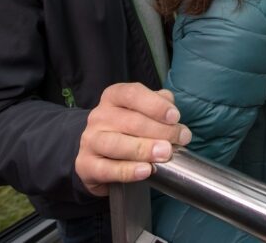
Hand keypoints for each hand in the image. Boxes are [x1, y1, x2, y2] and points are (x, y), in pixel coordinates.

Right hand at [76, 83, 191, 195]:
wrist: (98, 157)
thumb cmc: (126, 131)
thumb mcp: (141, 112)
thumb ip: (158, 105)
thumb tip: (171, 108)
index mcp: (113, 97)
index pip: (132, 94)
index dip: (155, 105)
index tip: (175, 116)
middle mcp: (99, 116)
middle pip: (130, 121)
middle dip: (160, 130)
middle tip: (180, 139)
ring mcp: (90, 140)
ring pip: (116, 143)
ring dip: (144, 149)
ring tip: (165, 153)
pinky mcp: (86, 164)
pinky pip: (107, 169)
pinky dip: (128, 171)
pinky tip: (146, 171)